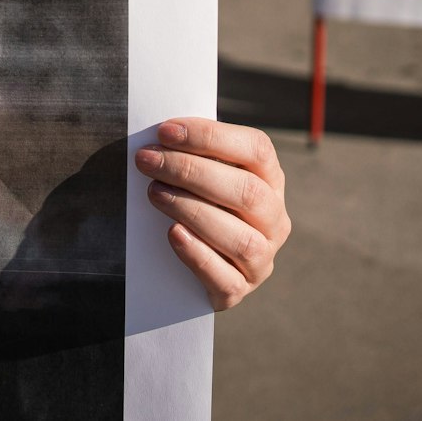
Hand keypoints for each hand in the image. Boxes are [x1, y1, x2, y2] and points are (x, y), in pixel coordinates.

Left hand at [135, 118, 289, 310]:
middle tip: (147, 160)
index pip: (255, 149)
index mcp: (270, 180)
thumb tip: (161, 135)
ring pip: (241, 238)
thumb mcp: (201, 176)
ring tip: (154, 193)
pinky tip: (172, 233)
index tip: (165, 131)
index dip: (210, 136)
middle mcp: (274, 220)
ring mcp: (261, 258)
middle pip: (246, 192)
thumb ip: (192, 155)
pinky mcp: (238, 289)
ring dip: (192, 210)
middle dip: (191, 171)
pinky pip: (225, 278)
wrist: (185, 265)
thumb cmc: (194, 203)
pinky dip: (197, 254)